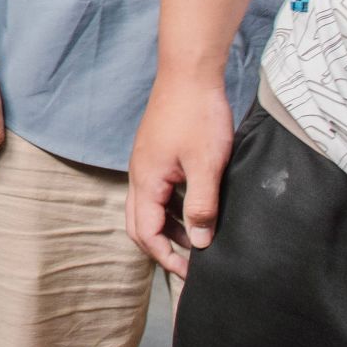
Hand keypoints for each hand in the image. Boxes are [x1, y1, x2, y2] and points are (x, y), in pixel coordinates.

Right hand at [125, 74, 236, 276]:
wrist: (189, 74)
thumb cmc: (197, 115)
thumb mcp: (207, 166)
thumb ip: (202, 206)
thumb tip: (201, 244)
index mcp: (147, 180)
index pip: (146, 232)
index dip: (167, 257)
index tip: (192, 273)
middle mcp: (140, 174)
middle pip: (139, 224)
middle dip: (161, 248)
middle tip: (190, 265)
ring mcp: (147, 163)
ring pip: (149, 208)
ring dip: (169, 229)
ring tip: (199, 241)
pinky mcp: (157, 154)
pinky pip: (158, 192)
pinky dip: (173, 210)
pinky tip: (196, 210)